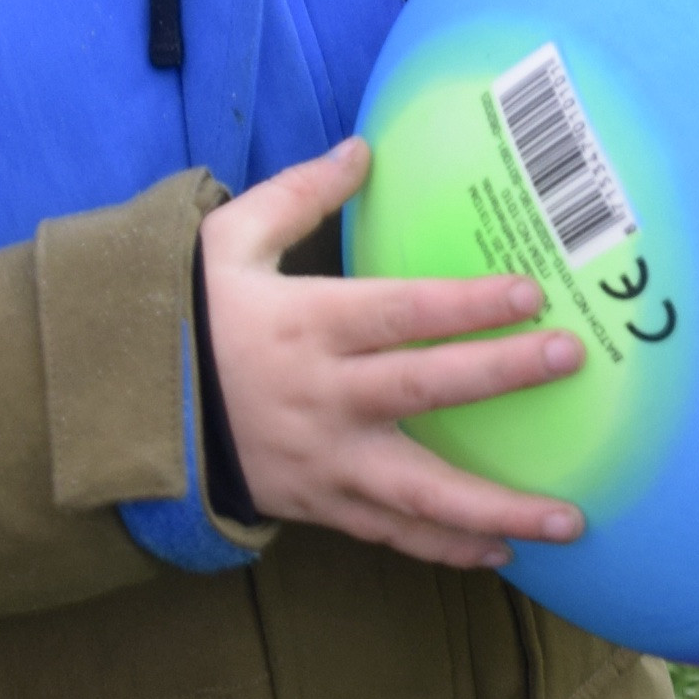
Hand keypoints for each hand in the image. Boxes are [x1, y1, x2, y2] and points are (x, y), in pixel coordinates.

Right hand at [201, 138, 588, 571]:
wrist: (129, 411)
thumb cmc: (190, 315)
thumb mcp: (227, 241)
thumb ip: (299, 195)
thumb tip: (363, 148)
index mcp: (306, 324)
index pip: (398, 312)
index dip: (465, 303)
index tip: (530, 293)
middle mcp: (322, 397)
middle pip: (424, 389)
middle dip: (502, 376)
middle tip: (570, 360)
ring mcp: (324, 460)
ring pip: (418, 491)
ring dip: (496, 507)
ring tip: (568, 520)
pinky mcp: (318, 505)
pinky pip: (390, 534)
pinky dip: (445, 548)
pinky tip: (501, 551)